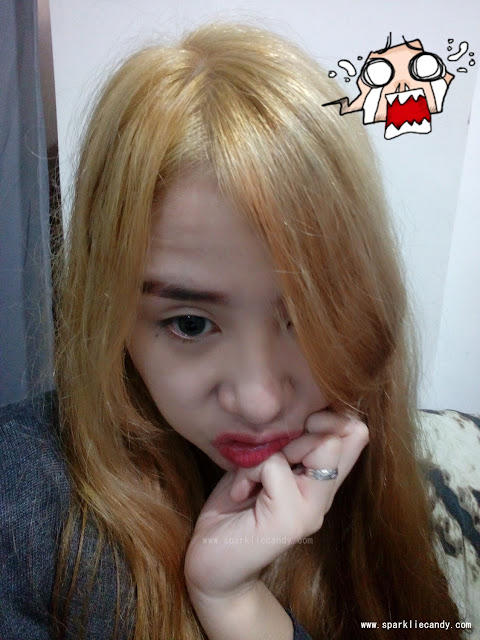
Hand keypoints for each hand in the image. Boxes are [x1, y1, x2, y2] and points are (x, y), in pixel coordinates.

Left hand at [184, 409, 367, 601]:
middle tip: (269, 453)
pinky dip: (250, 471)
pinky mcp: (290, 520)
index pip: (355, 433)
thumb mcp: (260, 464)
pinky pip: (275, 466)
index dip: (333, 415)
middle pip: (345, 434)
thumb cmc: (233, 507)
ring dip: (275, 450)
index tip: (299, 422)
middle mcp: (323, 496)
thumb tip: (295, 411)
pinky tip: (240, 493)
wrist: (211, 562)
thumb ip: (283, 444)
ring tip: (251, 477)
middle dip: (301, 429)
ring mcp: (311, 511)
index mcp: (320, 480)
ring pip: (317, 447)